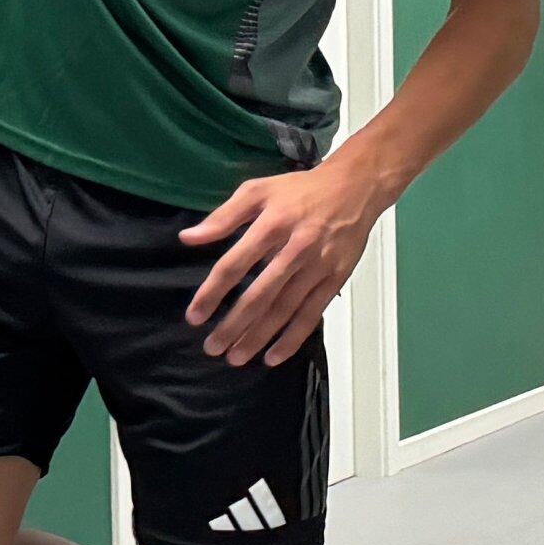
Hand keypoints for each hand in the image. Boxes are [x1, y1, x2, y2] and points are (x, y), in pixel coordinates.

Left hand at [178, 161, 381, 364]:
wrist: (355, 188)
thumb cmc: (300, 190)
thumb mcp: (258, 191)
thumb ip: (223, 217)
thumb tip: (188, 238)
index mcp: (272, 224)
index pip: (235, 264)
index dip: (213, 292)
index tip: (195, 317)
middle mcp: (295, 248)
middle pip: (260, 295)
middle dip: (234, 325)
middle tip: (212, 348)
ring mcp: (318, 266)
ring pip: (284, 309)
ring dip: (259, 337)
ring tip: (236, 357)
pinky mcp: (335, 279)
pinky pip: (311, 314)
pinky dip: (292, 338)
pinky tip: (273, 357)